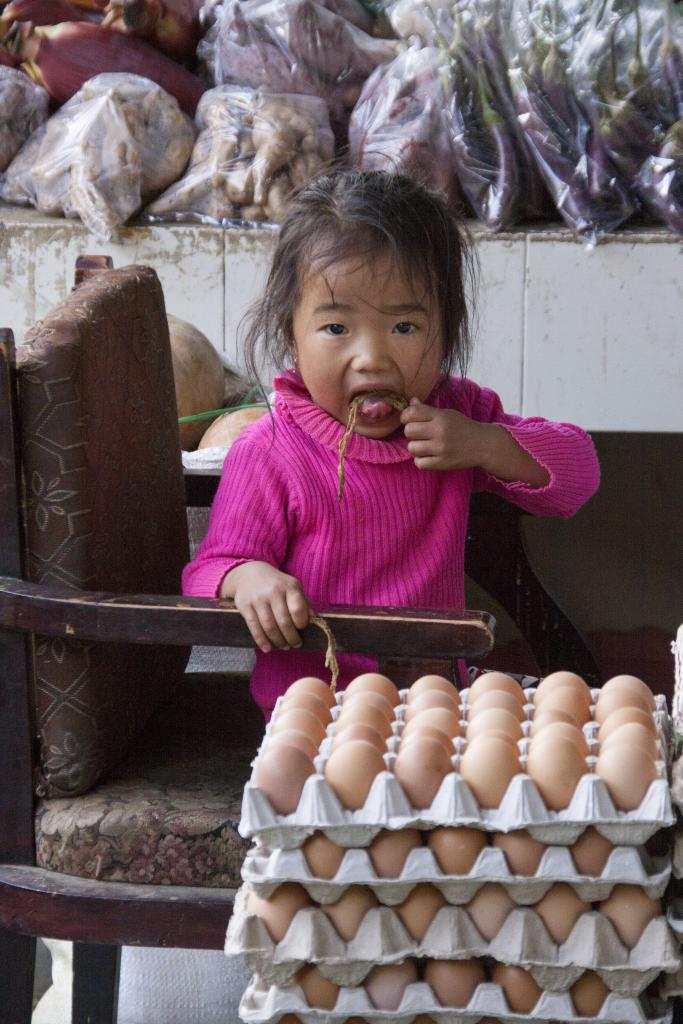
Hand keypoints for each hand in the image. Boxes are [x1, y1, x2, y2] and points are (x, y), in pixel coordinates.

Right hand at [220, 561, 311, 652]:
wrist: (248, 574)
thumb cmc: (276, 584)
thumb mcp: (292, 587)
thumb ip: (303, 603)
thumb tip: (314, 620)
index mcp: (290, 586)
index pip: (298, 610)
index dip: (301, 624)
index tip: (302, 630)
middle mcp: (274, 592)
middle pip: (284, 622)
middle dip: (291, 638)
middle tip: (295, 644)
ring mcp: (258, 599)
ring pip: (270, 627)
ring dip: (278, 641)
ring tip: (284, 646)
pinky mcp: (245, 606)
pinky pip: (254, 627)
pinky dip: (262, 641)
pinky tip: (267, 648)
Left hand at [401, 398, 549, 485]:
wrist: (483, 445)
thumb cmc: (462, 427)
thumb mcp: (447, 414)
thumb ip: (427, 409)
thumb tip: (410, 402)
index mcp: (441, 417)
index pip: (411, 413)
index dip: (406, 416)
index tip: (410, 420)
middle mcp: (440, 432)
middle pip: (409, 431)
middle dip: (411, 432)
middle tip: (420, 434)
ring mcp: (441, 449)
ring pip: (412, 448)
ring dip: (416, 447)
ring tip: (425, 445)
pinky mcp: (443, 464)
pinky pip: (419, 463)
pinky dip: (421, 460)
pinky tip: (428, 456)